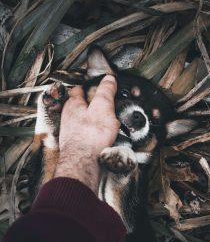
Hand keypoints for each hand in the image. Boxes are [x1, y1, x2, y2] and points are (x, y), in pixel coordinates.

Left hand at [55, 75, 119, 193]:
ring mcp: (71, 132)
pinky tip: (99, 139)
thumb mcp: (103, 107)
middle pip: (79, 106)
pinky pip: (85, 135)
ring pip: (81, 122)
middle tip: (101, 106)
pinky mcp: (75, 145)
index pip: (78, 89)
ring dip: (91, 121)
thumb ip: (106, 92)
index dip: (87, 86)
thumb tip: (109, 79)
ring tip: (103, 124)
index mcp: (74, 104)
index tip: (94, 85)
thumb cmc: (90, 136)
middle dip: (89, 105)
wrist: (83, 162)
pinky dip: (92, 135)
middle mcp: (68, 117)